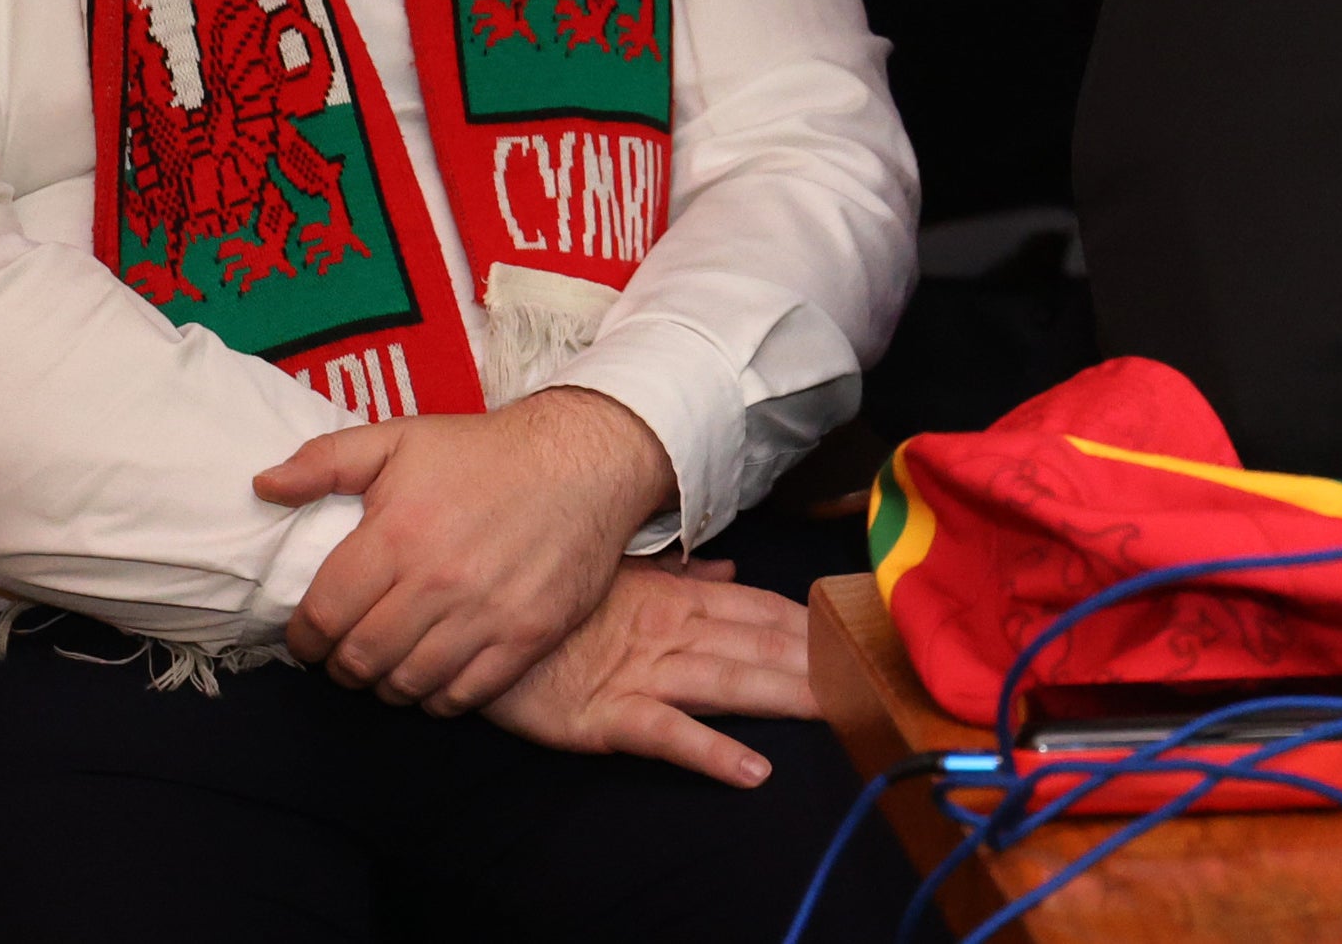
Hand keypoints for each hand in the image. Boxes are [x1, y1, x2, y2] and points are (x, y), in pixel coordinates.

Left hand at [254, 382, 675, 715]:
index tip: (310, 635)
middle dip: (341, 665)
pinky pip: (464, 696)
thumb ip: (324, 461)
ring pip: (407, 685)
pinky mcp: (527, 636)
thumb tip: (263, 487)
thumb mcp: (400, 438)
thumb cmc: (485, 452)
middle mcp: (438, 581)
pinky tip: (434, 674)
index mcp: (397, 533)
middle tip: (347, 653)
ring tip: (388, 664)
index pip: (322, 617)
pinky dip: (438, 697)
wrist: (584, 459)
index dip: (304, 636)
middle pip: (360, 660)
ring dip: (386, 684)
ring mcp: (486, 614)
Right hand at [481, 558, 823, 790]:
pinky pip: (668, 735)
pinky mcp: (606, 717)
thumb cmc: (549, 599)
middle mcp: (668, 633)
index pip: (758, 608)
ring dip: (784, 697)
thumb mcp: (617, 576)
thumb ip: (679, 577)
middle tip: (869, 673)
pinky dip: (710, 753)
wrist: (472, 620)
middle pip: (758, 646)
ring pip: (728, 684)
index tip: (854, 629)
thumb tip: (730, 571)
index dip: (808, 621)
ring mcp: (640, 675)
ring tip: (834, 709)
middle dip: (815, 660)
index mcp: (675, 598)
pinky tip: (751, 770)